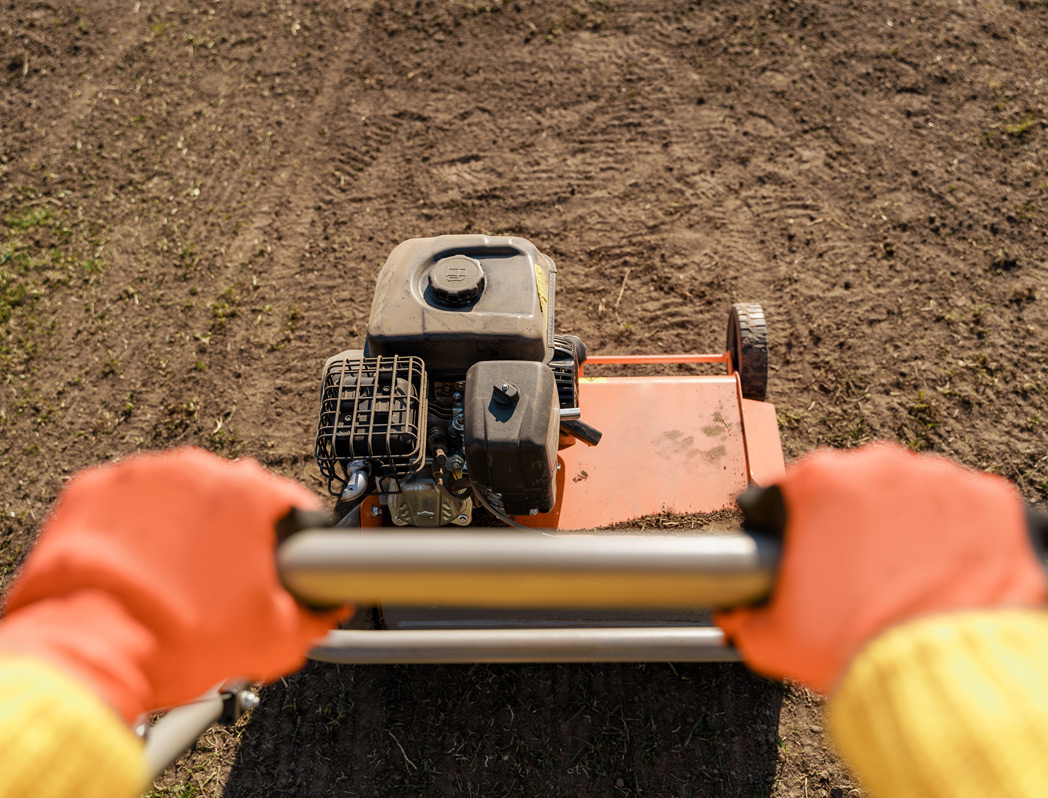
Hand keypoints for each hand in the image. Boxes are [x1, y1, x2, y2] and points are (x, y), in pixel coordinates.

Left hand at [0, 448, 347, 723]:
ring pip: (180, 497)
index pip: (293, 506)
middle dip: (234, 537)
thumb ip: (317, 615)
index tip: (285, 568)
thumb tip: (325, 610)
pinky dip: (133, 531)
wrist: (88, 651)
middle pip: (233, 499)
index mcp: (249, 492)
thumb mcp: (274, 639)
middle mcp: (197, 470)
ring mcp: (141, 475)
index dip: (296, 543)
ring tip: (173, 583)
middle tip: (225, 586)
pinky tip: (136, 571)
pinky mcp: (92, 489)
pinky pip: (128, 504)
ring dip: (182, 529)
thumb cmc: (177, 640)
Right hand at [715, 443, 1046, 693]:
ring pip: (913, 495)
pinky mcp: (992, 503)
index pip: (794, 492)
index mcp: (818, 482)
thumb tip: (736, 615)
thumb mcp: (772, 636)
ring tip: (905, 576)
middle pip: (857, 488)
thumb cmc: (854, 646)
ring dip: (906, 525)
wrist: (937, 674)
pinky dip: (958, 537)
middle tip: (857, 573)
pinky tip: (945, 573)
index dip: (797, 527)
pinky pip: (967, 511)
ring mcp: (939, 481)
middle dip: (854, 523)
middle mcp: (878, 467)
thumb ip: (744, 615)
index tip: (808, 555)